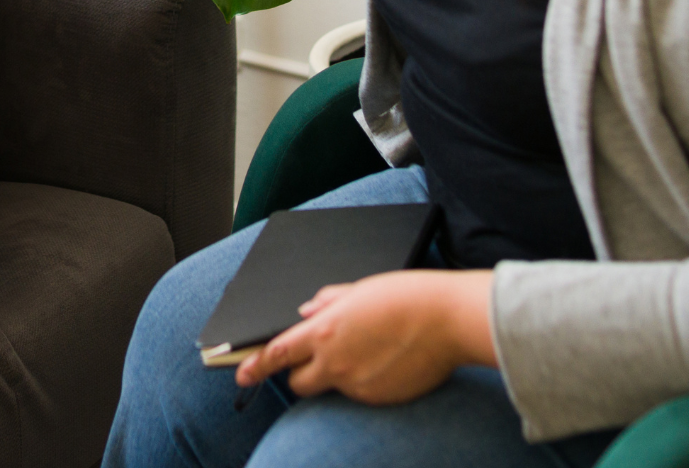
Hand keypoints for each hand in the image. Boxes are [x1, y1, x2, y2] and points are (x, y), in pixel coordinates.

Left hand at [234, 269, 495, 404]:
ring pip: (333, 388)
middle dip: (300, 375)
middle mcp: (335, 362)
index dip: (255, 365)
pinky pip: (362, 395)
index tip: (240, 374)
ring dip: (339, 376)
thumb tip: (307, 313)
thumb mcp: (359, 289)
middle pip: (299, 383)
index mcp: (325, 331)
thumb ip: (327, 303)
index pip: (277, 353)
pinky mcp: (380, 398)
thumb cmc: (406, 296)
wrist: (447, 319)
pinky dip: (366, 382)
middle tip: (317, 362)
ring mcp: (357, 385)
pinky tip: (389, 361)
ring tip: (370, 350)